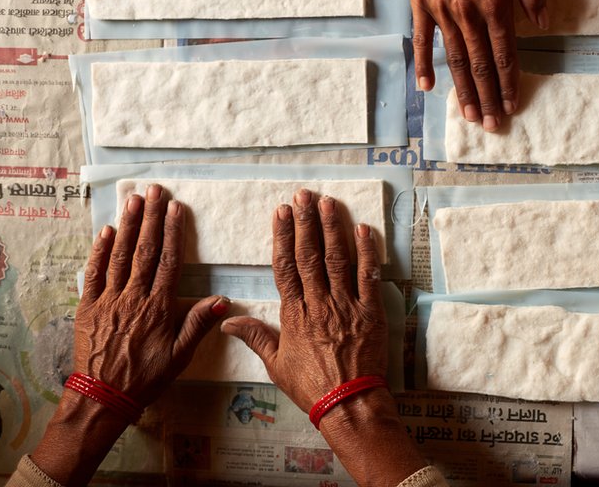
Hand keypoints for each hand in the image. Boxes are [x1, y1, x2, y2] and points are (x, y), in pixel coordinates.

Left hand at [31, 184, 227, 485]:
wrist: (103, 395)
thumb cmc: (146, 376)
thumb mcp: (180, 355)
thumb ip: (198, 324)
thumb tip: (222, 300)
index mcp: (159, 306)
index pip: (169, 260)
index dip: (173, 232)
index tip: (176, 208)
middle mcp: (134, 296)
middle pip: (145, 250)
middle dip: (150, 218)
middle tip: (154, 191)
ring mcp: (109, 299)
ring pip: (120, 255)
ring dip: (127, 225)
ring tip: (133, 200)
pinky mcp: (88, 306)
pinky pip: (94, 273)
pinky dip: (100, 250)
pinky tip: (105, 231)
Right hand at [222, 191, 385, 409]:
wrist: (348, 404)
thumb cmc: (311, 386)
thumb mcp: (276, 363)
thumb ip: (254, 336)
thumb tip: (227, 320)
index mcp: (294, 314)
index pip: (285, 266)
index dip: (283, 236)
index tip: (281, 212)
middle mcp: (319, 304)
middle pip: (310, 256)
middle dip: (306, 222)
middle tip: (303, 196)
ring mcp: (346, 306)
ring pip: (337, 260)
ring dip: (332, 228)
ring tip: (328, 203)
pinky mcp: (371, 312)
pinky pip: (369, 276)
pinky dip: (367, 252)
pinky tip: (363, 229)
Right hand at [397, 0, 547, 130]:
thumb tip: (543, 24)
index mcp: (495, 4)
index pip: (505, 55)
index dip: (510, 84)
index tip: (513, 106)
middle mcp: (468, 14)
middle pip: (479, 66)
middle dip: (488, 98)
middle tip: (493, 125)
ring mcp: (442, 12)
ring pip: (454, 61)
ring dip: (463, 92)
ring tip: (470, 116)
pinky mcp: (422, 5)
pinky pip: (422, 42)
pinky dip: (424, 66)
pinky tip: (427, 88)